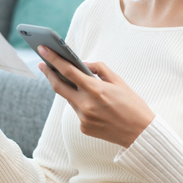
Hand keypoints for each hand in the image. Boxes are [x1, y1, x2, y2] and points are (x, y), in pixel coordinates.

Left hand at [38, 46, 153, 147]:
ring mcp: (83, 118)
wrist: (140, 133)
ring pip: (69, 100)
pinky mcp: (84, 128)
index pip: (68, 71)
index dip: (53, 59)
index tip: (43, 50)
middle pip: (59, 86)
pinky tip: (92, 104)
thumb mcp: (119, 81)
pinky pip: (78, 112)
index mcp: (95, 90)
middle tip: (42, 64)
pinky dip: (82, 104)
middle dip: (49, 73)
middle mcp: (86, 105)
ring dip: (68, 90)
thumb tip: (83, 64)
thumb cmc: (133, 105)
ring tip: (65, 79)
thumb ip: (100, 69)